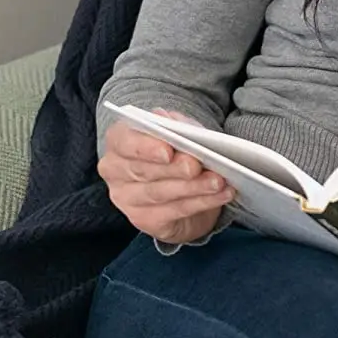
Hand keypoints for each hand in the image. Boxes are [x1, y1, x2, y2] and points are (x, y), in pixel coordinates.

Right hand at [98, 109, 234, 244]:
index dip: (145, 147)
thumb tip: (166, 118)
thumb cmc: (179, 152)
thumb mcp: (182, 133)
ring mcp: (127, 198)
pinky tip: (222, 194)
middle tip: (197, 165)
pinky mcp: (144, 219)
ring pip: (160, 193)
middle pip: (144, 170)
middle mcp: (116, 171)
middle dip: (174, 168)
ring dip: (193, 187)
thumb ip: (176, 125)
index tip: (167, 150)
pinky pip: (175, 211)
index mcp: (119, 142)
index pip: (123, 142)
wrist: (185, 188)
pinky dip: (202, 202)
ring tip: (218, 181)